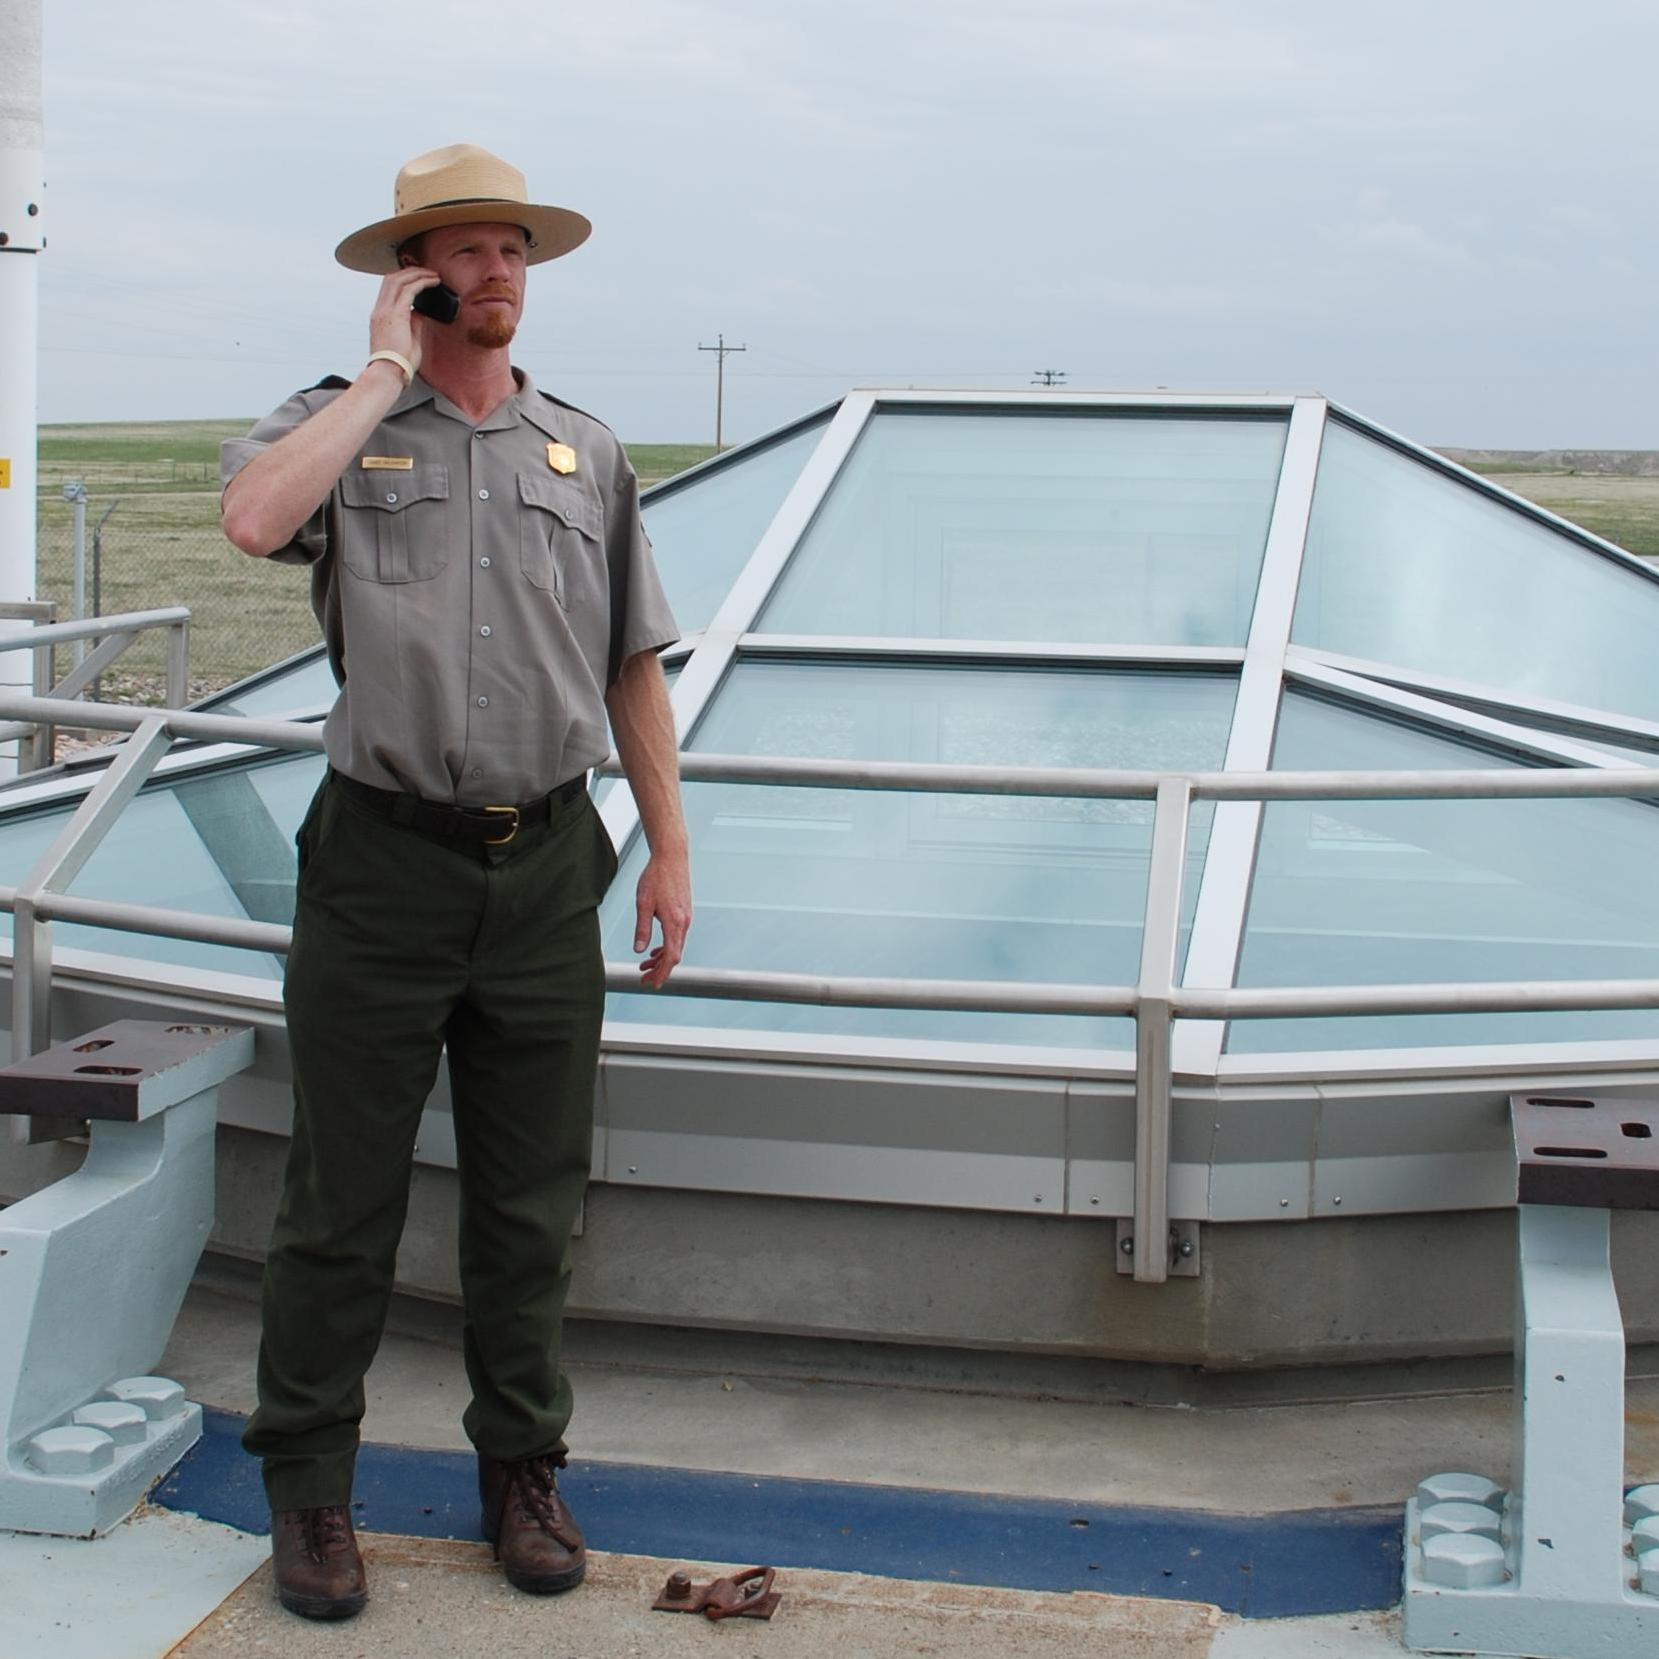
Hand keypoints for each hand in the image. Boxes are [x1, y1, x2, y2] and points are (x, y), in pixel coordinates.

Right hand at [368, 267, 440, 375]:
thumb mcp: (408, 338)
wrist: (390, 372)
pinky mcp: (396, 315)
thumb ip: (413, 322)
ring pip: (399, 280)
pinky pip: (409, 290)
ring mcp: (385, 311)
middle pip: (391, 278)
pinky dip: (422, 283)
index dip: (403, 279)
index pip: (388, 288)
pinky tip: (433, 282)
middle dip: (410, 272)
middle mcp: (380, 310)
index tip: (418, 278)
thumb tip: (422, 311)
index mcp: (380, 315)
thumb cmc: (399, 363)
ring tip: (433, 275)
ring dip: (417, 274)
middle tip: (427, 272)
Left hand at [632, 850, 691, 988]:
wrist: (672, 856)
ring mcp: (686, 918)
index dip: (661, 973)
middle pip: (674, 955)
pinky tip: (655, 948)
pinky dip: (667, 947)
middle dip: (660, 970)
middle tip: (644, 978)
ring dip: (661, 959)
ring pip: (676, 946)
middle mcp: (684, 923)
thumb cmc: (656, 877)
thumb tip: (639, 950)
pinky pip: (677, 936)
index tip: (651, 982)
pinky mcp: (684, 912)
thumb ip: (642, 928)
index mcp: (675, 923)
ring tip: (645, 965)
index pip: (671, 957)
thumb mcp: (643, 903)